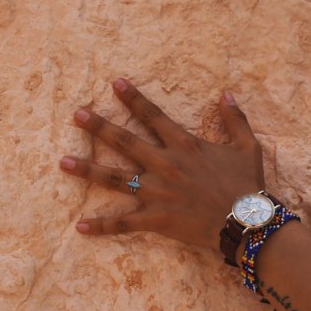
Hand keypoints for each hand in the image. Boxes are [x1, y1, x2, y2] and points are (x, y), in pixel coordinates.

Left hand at [60, 78, 266, 250]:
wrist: (247, 223)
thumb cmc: (247, 185)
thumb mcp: (247, 147)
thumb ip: (235, 119)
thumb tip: (225, 93)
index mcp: (183, 145)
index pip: (152, 115)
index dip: (133, 98)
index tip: (114, 83)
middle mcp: (164, 165)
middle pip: (124, 141)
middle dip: (98, 126)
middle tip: (76, 114)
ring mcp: (156, 193)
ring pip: (114, 179)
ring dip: (87, 169)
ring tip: (62, 162)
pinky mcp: (155, 219)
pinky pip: (123, 223)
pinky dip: (101, 226)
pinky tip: (80, 227)